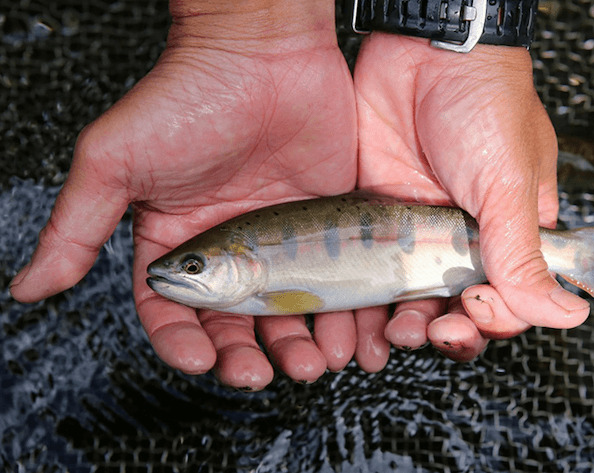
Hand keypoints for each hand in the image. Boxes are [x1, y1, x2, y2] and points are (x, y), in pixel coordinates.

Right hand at [9, 0, 384, 389]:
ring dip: (298, 344)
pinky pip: (334, 280)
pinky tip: (346, 334)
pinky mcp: (323, 225)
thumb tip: (26, 286)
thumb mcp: (116, 161)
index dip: (183, 342)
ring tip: (313, 362)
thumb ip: (77, 227)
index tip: (202, 360)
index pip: (173, 310)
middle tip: (265, 373)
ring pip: (289, 311)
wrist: (264, 48)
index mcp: (177, 241)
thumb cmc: (186, 94)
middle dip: (249, 355)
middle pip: (237, 322)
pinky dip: (340, 314)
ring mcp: (279, 239)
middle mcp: (229, 247)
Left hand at [354, 34, 589, 359]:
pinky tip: (358, 315)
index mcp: (510, 231)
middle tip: (431, 331)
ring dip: (405, 325)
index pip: (510, 298)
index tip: (476, 309)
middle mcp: (463, 237)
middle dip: (447, 332)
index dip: (495, 318)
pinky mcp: (378, 216)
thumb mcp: (508, 181)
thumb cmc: (483, 103)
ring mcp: (418, 229)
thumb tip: (566, 313)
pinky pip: (371, 268)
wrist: (421, 49)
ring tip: (393, 331)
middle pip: (457, 308)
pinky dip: (366, 299)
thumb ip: (523, 252)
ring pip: (411, 297)